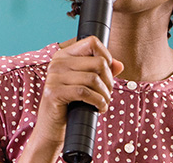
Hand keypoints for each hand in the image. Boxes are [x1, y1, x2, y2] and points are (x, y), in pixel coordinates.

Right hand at [17, 37, 123, 162]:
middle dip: (109, 81)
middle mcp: (57, 62)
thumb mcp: (87, 86)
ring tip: (103, 103)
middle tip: (107, 94)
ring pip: (94, 78)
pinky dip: (98, 102)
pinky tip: (99, 108)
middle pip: (98, 62)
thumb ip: (101, 72)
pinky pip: (85, 92)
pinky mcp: (53, 92)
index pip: (92, 42)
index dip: (107, 57)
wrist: (52, 130)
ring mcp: (53, 77)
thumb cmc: (71, 107)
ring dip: (105, 94)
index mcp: (63, 55)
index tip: (107, 74)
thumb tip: (119, 65)